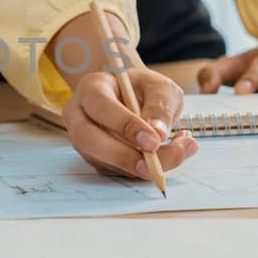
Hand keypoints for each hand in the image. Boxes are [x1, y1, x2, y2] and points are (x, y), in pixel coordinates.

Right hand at [52, 9, 198, 178]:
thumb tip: (158, 134)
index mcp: (92, 88)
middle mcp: (80, 115)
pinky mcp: (96, 159)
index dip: (125, 125)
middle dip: (122, 157)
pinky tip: (169, 157)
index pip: (100, 106)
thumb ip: (160, 105)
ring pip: (101, 161)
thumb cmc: (143, 89)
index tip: (154, 141)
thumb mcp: (159, 86)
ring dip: (138, 166)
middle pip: (88, 139)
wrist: (132, 98)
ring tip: (177, 153)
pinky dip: (142, 171)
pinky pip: (115, 171)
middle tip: (154, 166)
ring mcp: (84, 140)